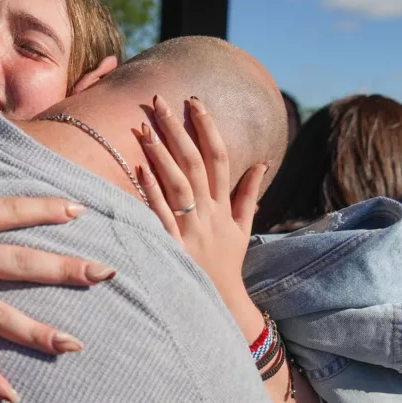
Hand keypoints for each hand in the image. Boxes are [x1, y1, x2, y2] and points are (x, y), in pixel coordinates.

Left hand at [135, 94, 267, 340]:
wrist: (220, 302)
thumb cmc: (227, 262)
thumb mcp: (243, 228)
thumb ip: (249, 195)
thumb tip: (261, 163)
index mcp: (224, 205)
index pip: (220, 156)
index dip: (208, 127)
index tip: (195, 101)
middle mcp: (209, 213)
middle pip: (195, 163)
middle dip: (178, 129)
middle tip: (160, 101)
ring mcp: (191, 229)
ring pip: (178, 184)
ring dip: (162, 154)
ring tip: (146, 127)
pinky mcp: (173, 246)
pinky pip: (162, 214)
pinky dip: (153, 191)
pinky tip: (141, 169)